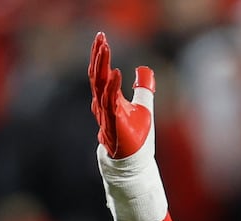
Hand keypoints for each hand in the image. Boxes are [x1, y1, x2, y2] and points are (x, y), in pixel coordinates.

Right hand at [88, 31, 154, 159]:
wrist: (132, 163)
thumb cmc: (136, 138)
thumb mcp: (143, 107)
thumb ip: (143, 88)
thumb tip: (143, 69)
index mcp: (108, 100)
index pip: (100, 74)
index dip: (99, 56)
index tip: (101, 37)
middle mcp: (104, 106)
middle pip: (96, 77)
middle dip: (98, 56)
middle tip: (100, 37)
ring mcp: (107, 116)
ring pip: (100, 87)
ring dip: (102, 66)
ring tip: (105, 47)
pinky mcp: (115, 125)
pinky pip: (110, 103)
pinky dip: (112, 88)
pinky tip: (116, 73)